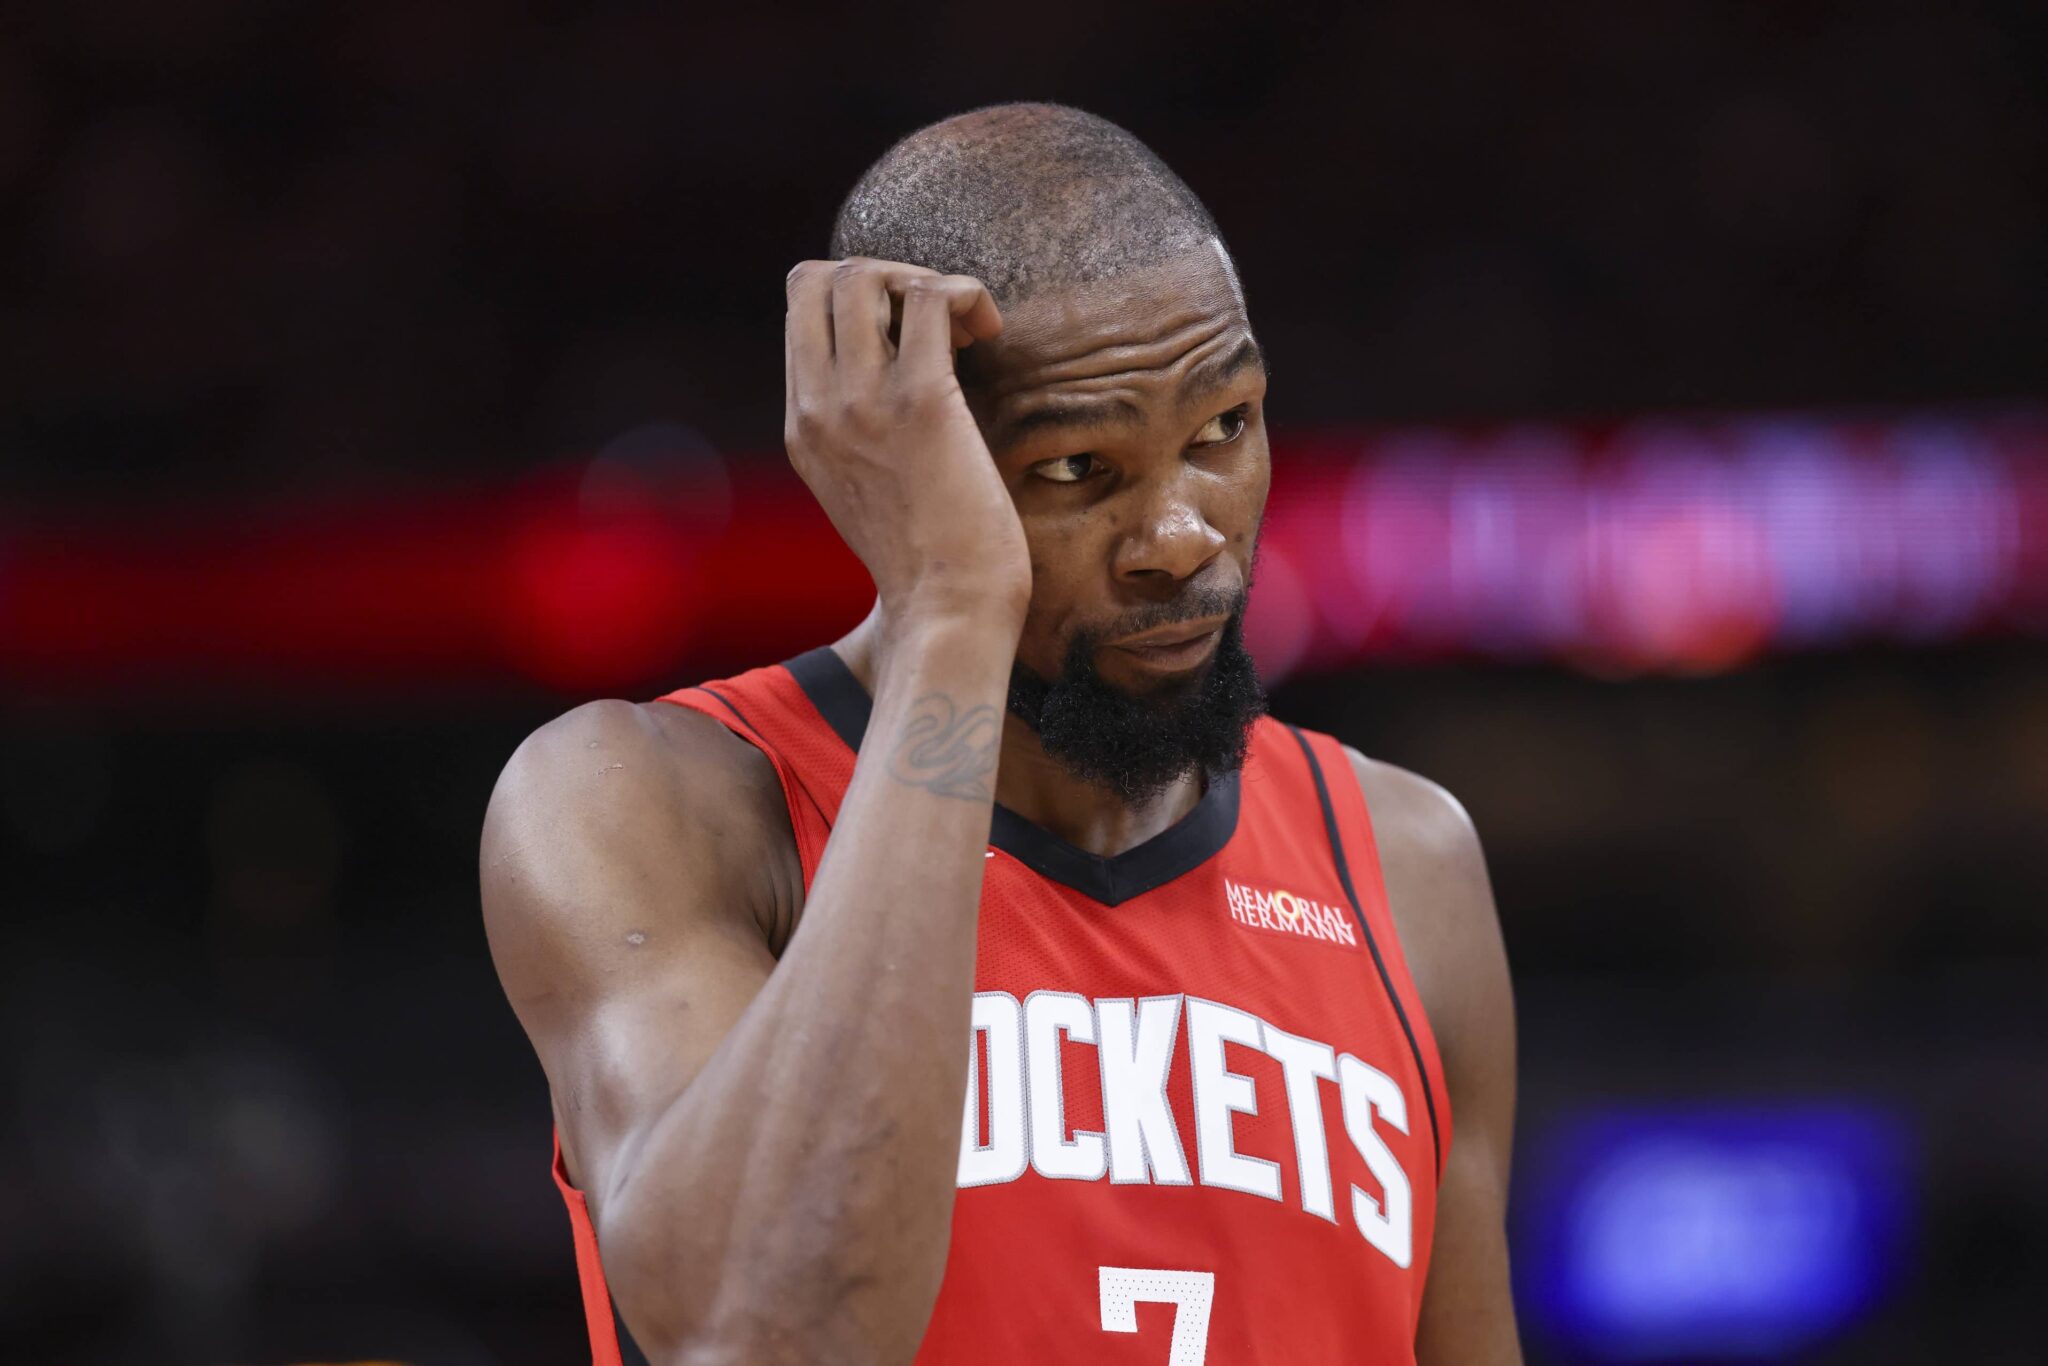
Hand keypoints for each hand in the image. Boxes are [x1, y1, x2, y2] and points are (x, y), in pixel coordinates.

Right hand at [783, 258, 1029, 624]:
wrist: (949, 611)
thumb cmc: (930, 560)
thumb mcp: (866, 490)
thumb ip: (860, 432)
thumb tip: (898, 373)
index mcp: (801, 428)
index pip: (800, 313)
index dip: (857, 299)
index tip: (906, 334)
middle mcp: (818, 409)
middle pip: (817, 278)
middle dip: (883, 276)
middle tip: (935, 320)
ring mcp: (861, 403)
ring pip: (864, 274)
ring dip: (922, 280)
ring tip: (964, 327)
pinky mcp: (920, 401)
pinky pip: (932, 297)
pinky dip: (966, 293)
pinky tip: (989, 332)